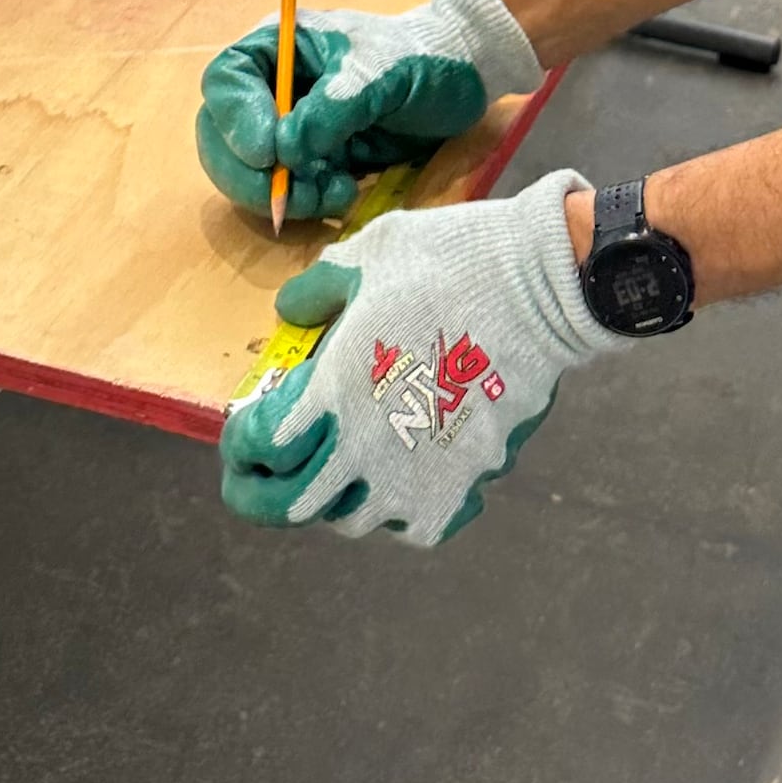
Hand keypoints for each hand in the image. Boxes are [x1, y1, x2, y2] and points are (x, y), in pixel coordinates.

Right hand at [194, 0, 539, 222]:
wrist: (465, 81)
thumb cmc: (423, 59)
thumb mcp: (380, 75)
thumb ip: (331, 109)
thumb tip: (283, 152)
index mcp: (280, 47)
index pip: (225, 83)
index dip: (235, 121)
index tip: (269, 153)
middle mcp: (272, 87)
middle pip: (221, 136)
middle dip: (248, 173)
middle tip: (286, 196)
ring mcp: (288, 127)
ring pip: (248, 173)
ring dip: (280, 195)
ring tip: (332, 193)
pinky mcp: (311, 161)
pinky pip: (284, 193)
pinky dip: (304, 203)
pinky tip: (343, 193)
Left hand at [220, 174, 614, 543]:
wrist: (539, 286)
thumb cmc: (448, 263)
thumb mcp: (368, 257)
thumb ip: (319, 290)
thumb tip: (292, 312)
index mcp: (331, 392)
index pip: (260, 445)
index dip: (242, 439)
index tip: (244, 426)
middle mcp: (363, 449)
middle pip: (288, 507)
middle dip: (260, 494)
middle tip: (256, 478)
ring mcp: (414, 477)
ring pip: (351, 519)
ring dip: (332, 497)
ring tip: (337, 469)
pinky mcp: (462, 485)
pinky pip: (416, 525)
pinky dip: (402, 511)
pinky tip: (404, 480)